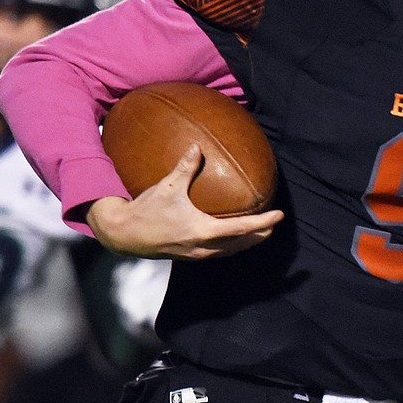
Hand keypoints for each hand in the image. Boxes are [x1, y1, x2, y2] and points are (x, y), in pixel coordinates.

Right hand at [86, 144, 283, 259]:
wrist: (123, 234)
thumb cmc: (146, 210)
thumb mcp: (167, 186)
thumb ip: (185, 167)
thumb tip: (198, 147)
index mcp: (202, 231)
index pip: (241, 228)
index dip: (263, 222)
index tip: (279, 216)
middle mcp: (203, 247)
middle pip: (241, 245)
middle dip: (259, 235)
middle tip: (274, 224)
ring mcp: (196, 254)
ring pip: (230, 252)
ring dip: (246, 243)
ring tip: (259, 232)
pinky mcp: (188, 255)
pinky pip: (218, 252)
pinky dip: (231, 245)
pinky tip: (230, 237)